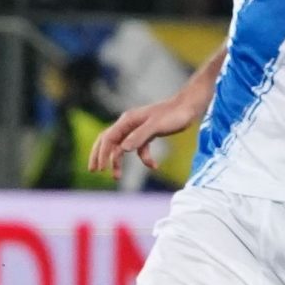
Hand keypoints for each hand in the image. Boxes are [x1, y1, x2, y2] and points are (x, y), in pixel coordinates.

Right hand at [89, 90, 203, 173]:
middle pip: (108, 141)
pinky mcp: (148, 133)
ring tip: (116, 177)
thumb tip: (122, 150)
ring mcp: (138, 129)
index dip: (101, 154)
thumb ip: (139, 137)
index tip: (100, 170)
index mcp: (128, 121)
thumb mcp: (156, 126)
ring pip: (121, 147)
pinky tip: (154, 166)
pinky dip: (144, 158)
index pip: (108, 138)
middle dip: (100, 156)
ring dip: (118, 161)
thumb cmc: (174, 115)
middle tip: (94, 171)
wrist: (189, 106)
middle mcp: (129, 124)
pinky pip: (139, 148)